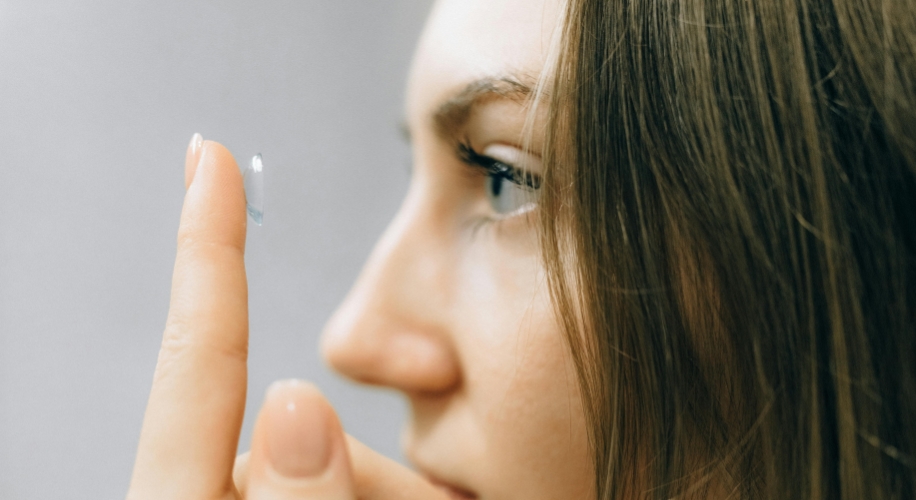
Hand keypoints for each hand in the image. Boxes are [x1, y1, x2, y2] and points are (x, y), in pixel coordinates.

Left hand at [126, 136, 449, 499]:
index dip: (207, 250)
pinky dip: (392, 495)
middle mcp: (222, 490)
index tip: (207, 159)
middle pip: (316, 430)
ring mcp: (266, 498)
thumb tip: (294, 398)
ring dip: (397, 491)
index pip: (198, 360)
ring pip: (356, 459)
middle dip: (374, 469)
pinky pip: (366, 483)